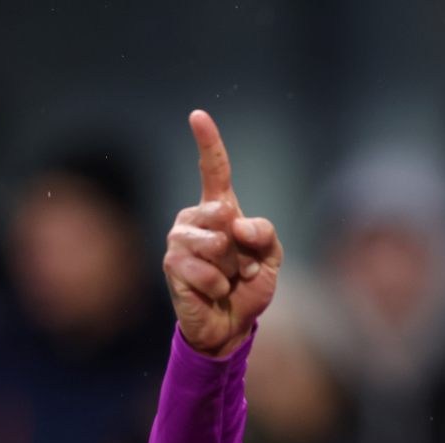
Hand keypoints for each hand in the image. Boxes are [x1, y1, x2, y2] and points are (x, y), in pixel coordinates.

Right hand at [163, 110, 282, 357]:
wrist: (232, 323)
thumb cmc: (249, 286)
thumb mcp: (272, 257)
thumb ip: (264, 233)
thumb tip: (236, 224)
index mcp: (220, 210)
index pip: (214, 171)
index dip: (208, 143)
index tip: (198, 116)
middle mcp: (194, 219)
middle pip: (225, 215)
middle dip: (243, 248)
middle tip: (239, 266)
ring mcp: (179, 241)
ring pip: (217, 245)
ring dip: (231, 269)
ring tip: (226, 279)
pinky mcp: (172, 266)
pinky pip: (208, 272)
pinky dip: (220, 286)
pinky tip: (213, 292)